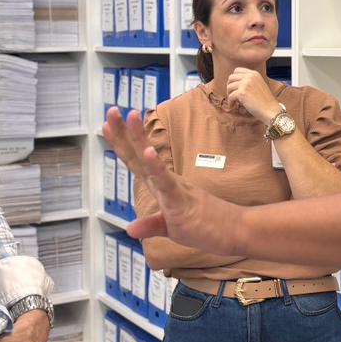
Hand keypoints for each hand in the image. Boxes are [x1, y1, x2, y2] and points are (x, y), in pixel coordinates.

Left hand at [103, 107, 247, 254]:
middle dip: (123, 133)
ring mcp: (174, 188)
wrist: (234, 231)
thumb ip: (150, 226)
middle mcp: (165, 182)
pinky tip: (147, 152)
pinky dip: (156, 166)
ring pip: (150, 162)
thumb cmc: (206, 226)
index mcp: (161, 187)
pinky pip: (167, 181)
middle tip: (112, 110)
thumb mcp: (170, 229)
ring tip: (130, 116)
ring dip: (139, 139)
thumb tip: (130, 229)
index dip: (121, 144)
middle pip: (138, 155)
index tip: (107, 125)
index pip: (136, 162)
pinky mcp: (182, 199)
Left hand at [225, 68, 281, 123]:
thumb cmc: (265, 101)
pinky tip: (233, 106)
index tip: (234, 87)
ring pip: (229, 87)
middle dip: (230, 87)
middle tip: (232, 95)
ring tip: (233, 102)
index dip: (233, 79)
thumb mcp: (259, 85)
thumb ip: (249, 82)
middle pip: (231, 77)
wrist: (271, 110)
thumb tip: (234, 83)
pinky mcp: (242, 92)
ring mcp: (245, 83)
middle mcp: (250, 76)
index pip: (237, 70)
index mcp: (254, 74)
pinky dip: (230, 102)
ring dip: (229, 95)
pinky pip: (230, 96)